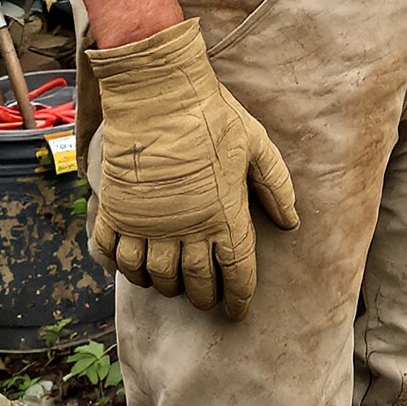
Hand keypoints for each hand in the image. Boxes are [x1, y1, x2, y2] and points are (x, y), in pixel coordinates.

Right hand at [85, 17, 297, 320]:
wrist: (157, 93)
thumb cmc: (212, 116)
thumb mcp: (257, 146)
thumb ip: (275, 187)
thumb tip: (291, 222)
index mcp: (224, 216)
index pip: (235, 275)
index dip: (237, 299)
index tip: (237, 313)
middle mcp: (185, 229)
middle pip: (193, 283)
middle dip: (202, 298)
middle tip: (206, 300)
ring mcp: (147, 223)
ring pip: (153, 277)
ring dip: (164, 287)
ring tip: (172, 285)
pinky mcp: (117, 212)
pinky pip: (115, 255)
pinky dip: (124, 268)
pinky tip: (135, 266)